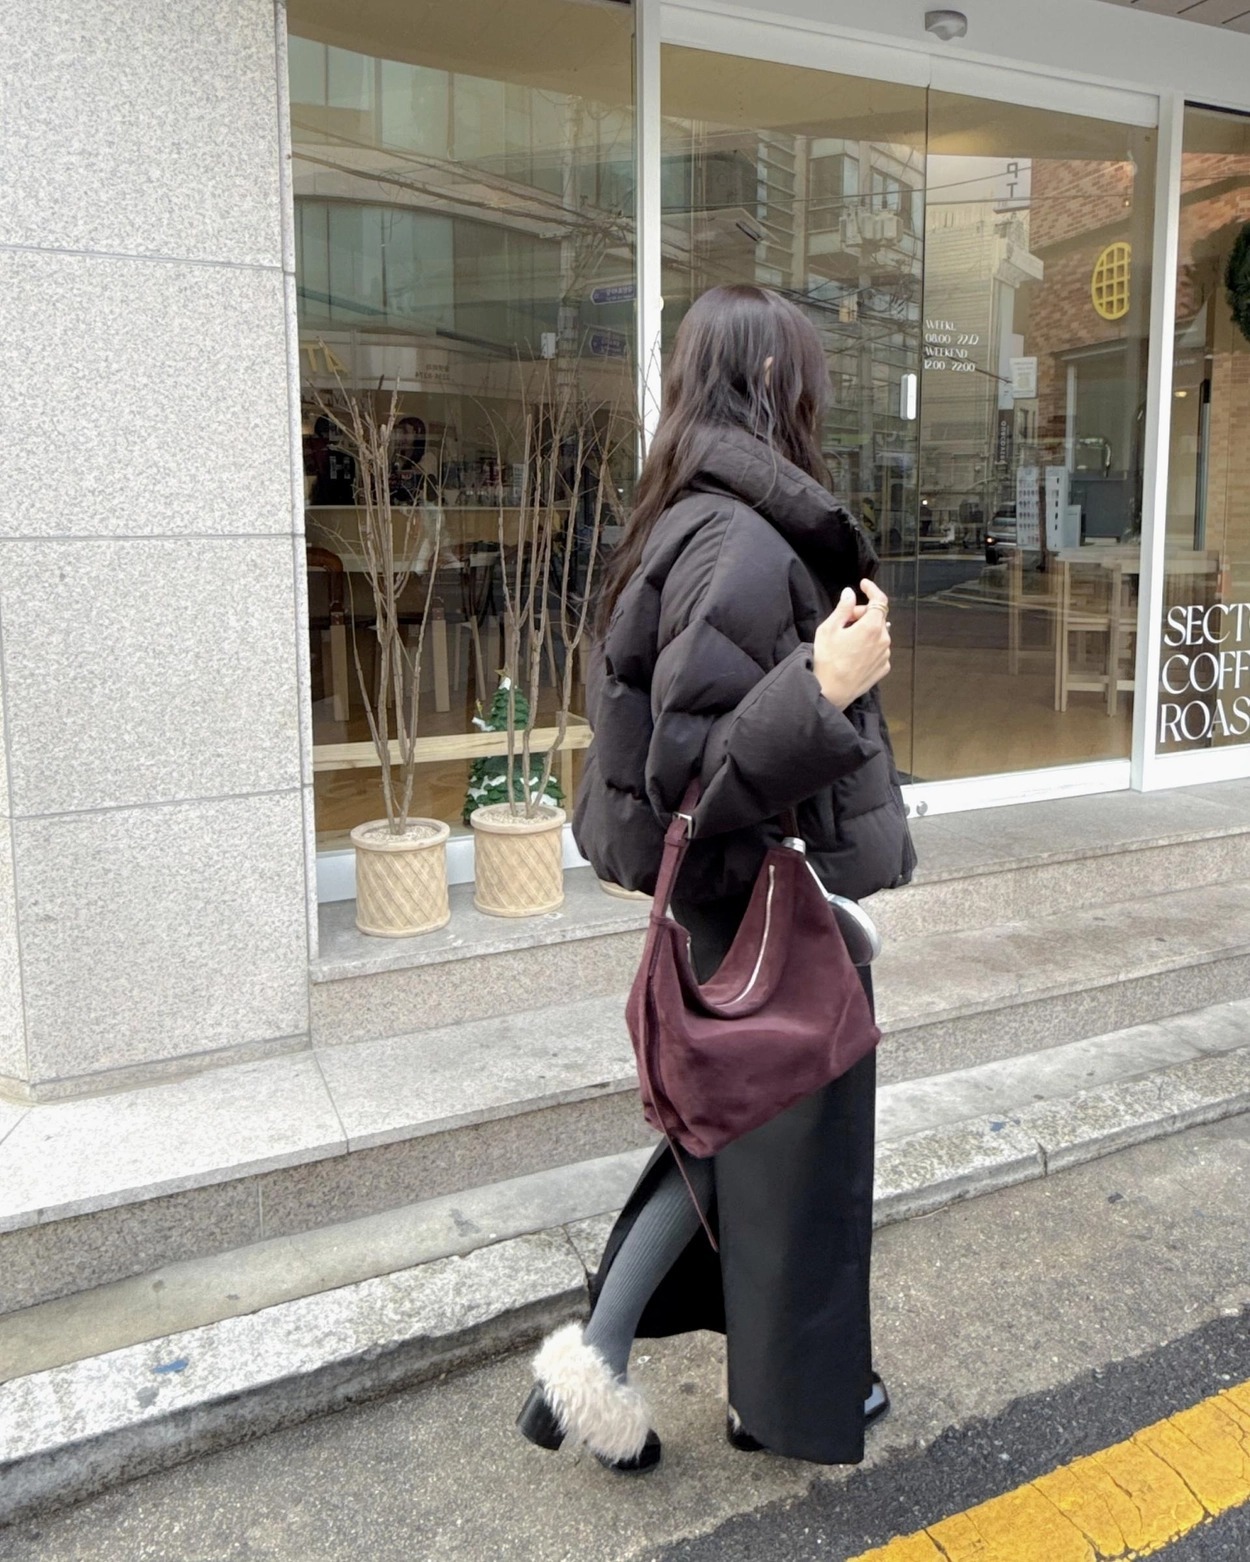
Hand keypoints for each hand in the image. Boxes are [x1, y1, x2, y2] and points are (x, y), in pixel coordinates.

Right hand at [812, 579, 891, 708]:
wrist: (830, 692)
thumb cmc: (826, 660)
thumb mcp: (829, 629)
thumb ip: (843, 608)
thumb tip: (850, 593)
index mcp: (871, 626)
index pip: (880, 600)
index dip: (872, 589)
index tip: (863, 585)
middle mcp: (883, 639)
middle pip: (878, 616)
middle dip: (862, 612)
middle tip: (844, 619)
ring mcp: (885, 655)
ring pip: (879, 633)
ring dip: (866, 630)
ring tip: (847, 639)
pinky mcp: (883, 668)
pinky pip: (879, 649)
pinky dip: (869, 645)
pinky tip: (853, 653)